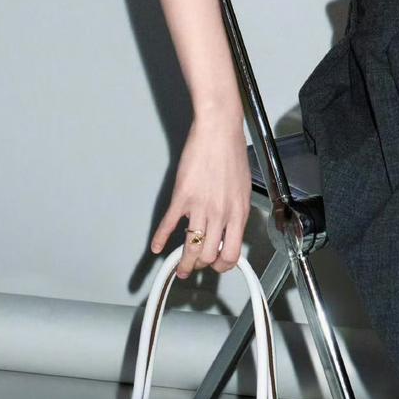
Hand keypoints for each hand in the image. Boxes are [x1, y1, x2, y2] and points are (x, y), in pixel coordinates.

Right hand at [149, 109, 252, 278]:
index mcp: (238, 212)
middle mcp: (221, 213)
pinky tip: (157, 246)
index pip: (232, 253)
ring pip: (191, 246)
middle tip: (194, 267)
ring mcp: (200, 206)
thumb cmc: (231, 153)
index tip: (216, 265)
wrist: (219, 131)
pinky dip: (161, 238)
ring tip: (179, 268)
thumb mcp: (242, 188)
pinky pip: (169, 224)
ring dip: (183, 262)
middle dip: (200, 266)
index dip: (223, 265)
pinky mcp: (182, 196)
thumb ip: (235, 211)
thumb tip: (228, 228)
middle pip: (209, 255)